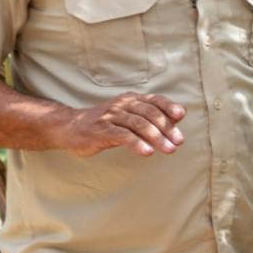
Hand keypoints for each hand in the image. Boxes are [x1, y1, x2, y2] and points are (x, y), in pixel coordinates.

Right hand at [60, 93, 187, 157]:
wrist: (71, 127)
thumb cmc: (105, 124)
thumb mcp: (127, 117)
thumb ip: (149, 118)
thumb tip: (177, 120)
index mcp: (130, 100)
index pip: (153, 100)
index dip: (168, 106)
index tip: (181, 116)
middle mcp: (122, 104)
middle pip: (149, 113)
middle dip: (166, 127)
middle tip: (178, 142)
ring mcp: (111, 116)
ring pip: (138, 124)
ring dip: (156, 137)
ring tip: (169, 149)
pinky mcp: (101, 130)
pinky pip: (122, 136)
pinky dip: (136, 143)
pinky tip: (147, 152)